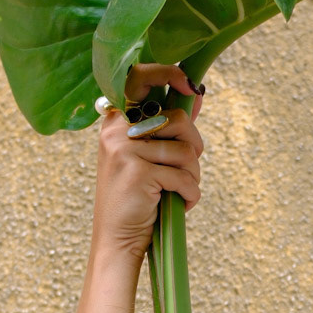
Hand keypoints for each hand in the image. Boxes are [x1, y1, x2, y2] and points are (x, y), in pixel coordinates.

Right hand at [91, 64, 203, 260]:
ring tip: (181, 191)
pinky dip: (191, 194)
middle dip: (194, 147)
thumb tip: (197, 96)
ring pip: (185, 151)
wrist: (117, 239)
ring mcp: (125, 150)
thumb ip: (168, 128)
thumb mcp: (149, 158)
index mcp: (116, 122)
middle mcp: (116, 130)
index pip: (139, 78)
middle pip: (177, 119)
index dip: (168, 73)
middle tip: (189, 168)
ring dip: (193, 176)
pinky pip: (184, 176)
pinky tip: (182, 204)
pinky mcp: (138, 172)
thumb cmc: (137, 198)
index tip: (191, 87)